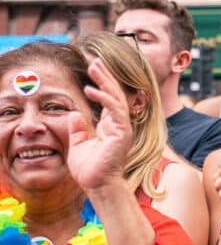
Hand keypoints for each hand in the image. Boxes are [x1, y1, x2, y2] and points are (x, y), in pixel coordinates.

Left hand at [67, 59, 132, 191]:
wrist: (98, 185)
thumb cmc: (90, 170)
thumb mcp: (78, 144)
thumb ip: (78, 129)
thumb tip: (74, 113)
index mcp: (111, 126)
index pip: (109, 99)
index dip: (102, 83)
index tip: (93, 68)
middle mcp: (119, 125)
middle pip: (114, 94)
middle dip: (104, 76)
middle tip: (94, 60)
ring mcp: (122, 128)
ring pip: (116, 98)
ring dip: (105, 81)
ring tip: (94, 67)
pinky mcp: (121, 133)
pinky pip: (114, 111)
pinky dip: (104, 98)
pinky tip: (92, 89)